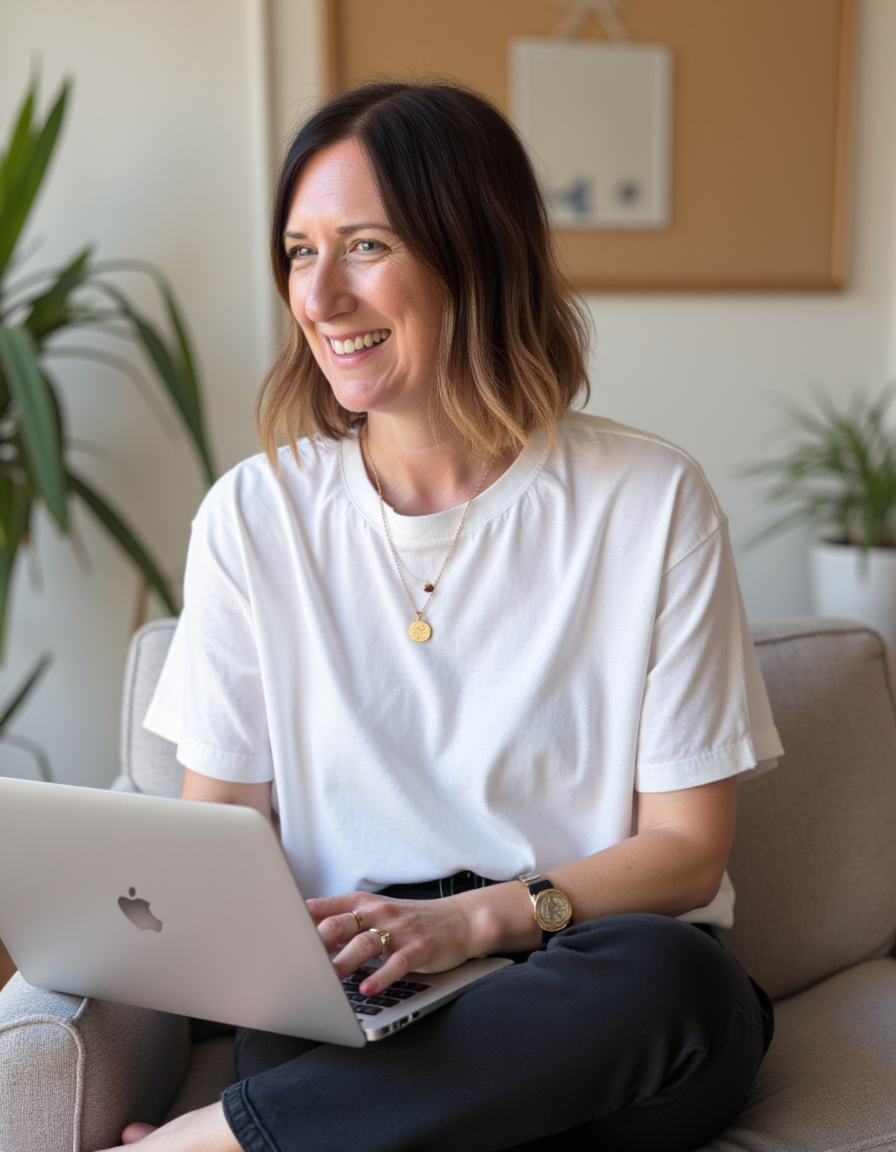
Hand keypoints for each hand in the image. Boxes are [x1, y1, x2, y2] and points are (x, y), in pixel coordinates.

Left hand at [308, 891, 479, 995]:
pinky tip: (367, 988)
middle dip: (316, 942)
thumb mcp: (375, 914)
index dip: (300, 920)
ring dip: (344, 962)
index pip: (325, 908)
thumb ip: (342, 923)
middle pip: (340, 924)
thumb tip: (302, 936)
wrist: (459, 920)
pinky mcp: (419, 948)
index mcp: (363, 904)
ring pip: (365, 944)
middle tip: (296, 961)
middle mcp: (378, 913)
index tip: (277, 935)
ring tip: (328, 980)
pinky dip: (380, 976)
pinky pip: (397, 963)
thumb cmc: (410, 920)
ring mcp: (399, 930)